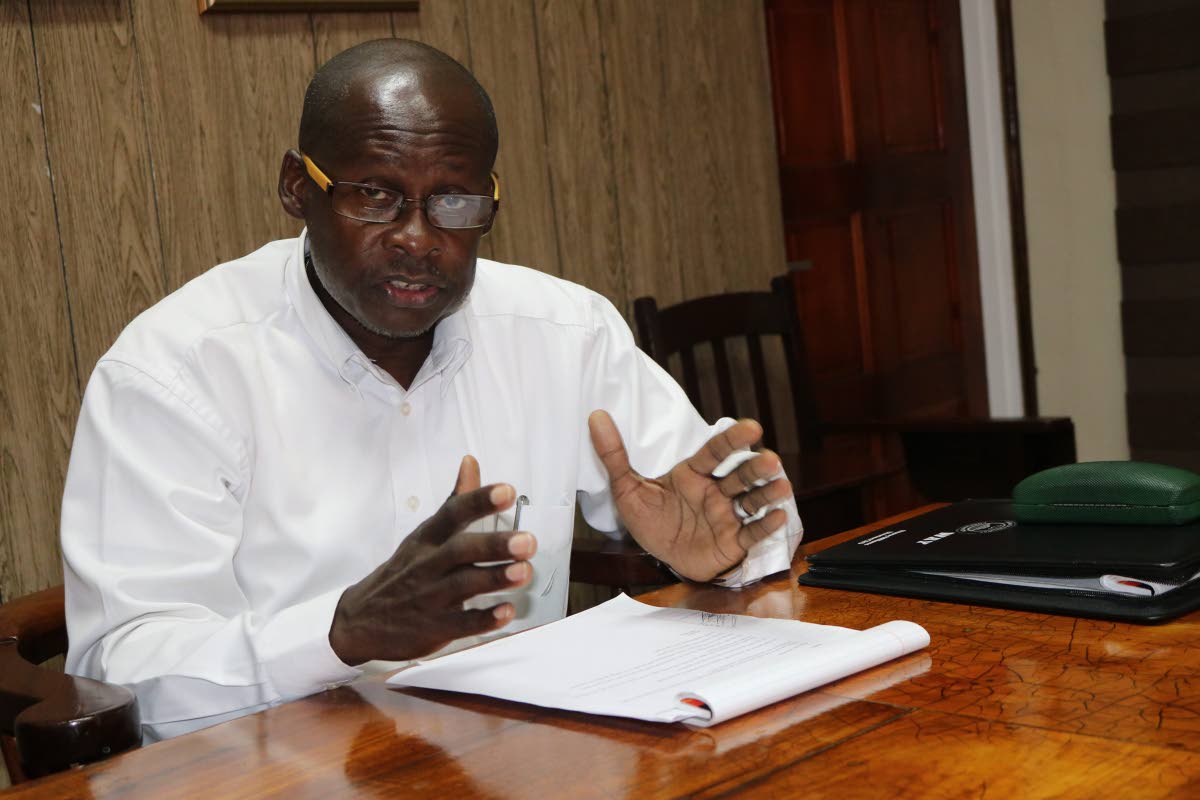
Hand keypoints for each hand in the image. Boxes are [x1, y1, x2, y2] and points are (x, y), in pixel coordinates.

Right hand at [328, 456, 537, 664]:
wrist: (361, 620)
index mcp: (428, 539)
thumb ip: (455, 500)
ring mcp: (430, 598)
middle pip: (461, 550)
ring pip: (463, 586)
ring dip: (495, 578)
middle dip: (494, 544)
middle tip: (527, 541)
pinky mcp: (434, 628)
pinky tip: (506, 611)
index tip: (507, 491)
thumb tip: (471, 463)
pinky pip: (461, 624)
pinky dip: (484, 619)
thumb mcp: (425, 534)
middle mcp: (429, 565)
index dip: (479, 501)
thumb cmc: (404, 571)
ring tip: (524, 571)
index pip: (452, 513)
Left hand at [588, 410, 791, 581]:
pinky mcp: (732, 542)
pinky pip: (751, 534)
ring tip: (782, 487)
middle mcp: (715, 492)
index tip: (751, 427)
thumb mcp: (626, 488)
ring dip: (767, 495)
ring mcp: (727, 516)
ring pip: (751, 502)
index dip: (732, 440)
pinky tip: (778, 518)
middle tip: (771, 460)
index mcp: (693, 474)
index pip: (715, 452)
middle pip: (739, 476)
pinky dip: (765, 527)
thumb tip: (596, 416)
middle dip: (755, 469)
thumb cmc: (650, 519)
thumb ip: (613, 455)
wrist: (659, 556)